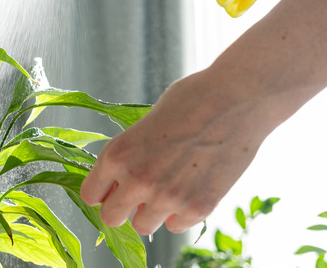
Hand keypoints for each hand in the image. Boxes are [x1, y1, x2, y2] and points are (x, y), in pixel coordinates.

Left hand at [80, 71, 269, 234]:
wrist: (236, 98)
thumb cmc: (190, 101)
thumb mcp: (144, 123)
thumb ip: (128, 156)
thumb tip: (119, 181)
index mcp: (117, 155)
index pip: (90, 195)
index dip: (102, 191)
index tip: (111, 188)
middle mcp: (137, 180)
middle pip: (111, 218)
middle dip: (121, 207)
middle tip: (137, 193)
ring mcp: (167, 197)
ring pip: (143, 226)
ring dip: (151, 211)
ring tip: (168, 187)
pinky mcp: (198, 207)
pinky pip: (176, 226)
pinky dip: (181, 213)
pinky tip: (191, 188)